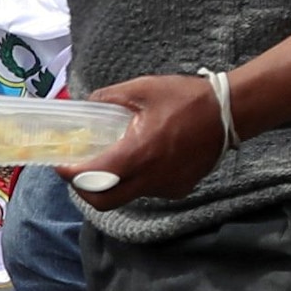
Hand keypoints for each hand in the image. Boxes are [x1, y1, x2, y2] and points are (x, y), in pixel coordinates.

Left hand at [80, 74, 222, 205]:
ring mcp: (166, 187)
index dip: (70, 174)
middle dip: (84, 190)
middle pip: (103, 201)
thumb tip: (88, 104)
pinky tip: (145, 159)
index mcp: (138, 154)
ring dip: (112, 183)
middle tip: (77, 172)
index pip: (91, 178)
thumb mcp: (143, 88)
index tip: (60, 164)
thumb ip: (109, 97)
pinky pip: (148, 190)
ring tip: (113, 159)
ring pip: (126, 195)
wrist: (230, 114)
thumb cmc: (187, 99)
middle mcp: (150, 178)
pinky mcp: (179, 189)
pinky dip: (138, 179)